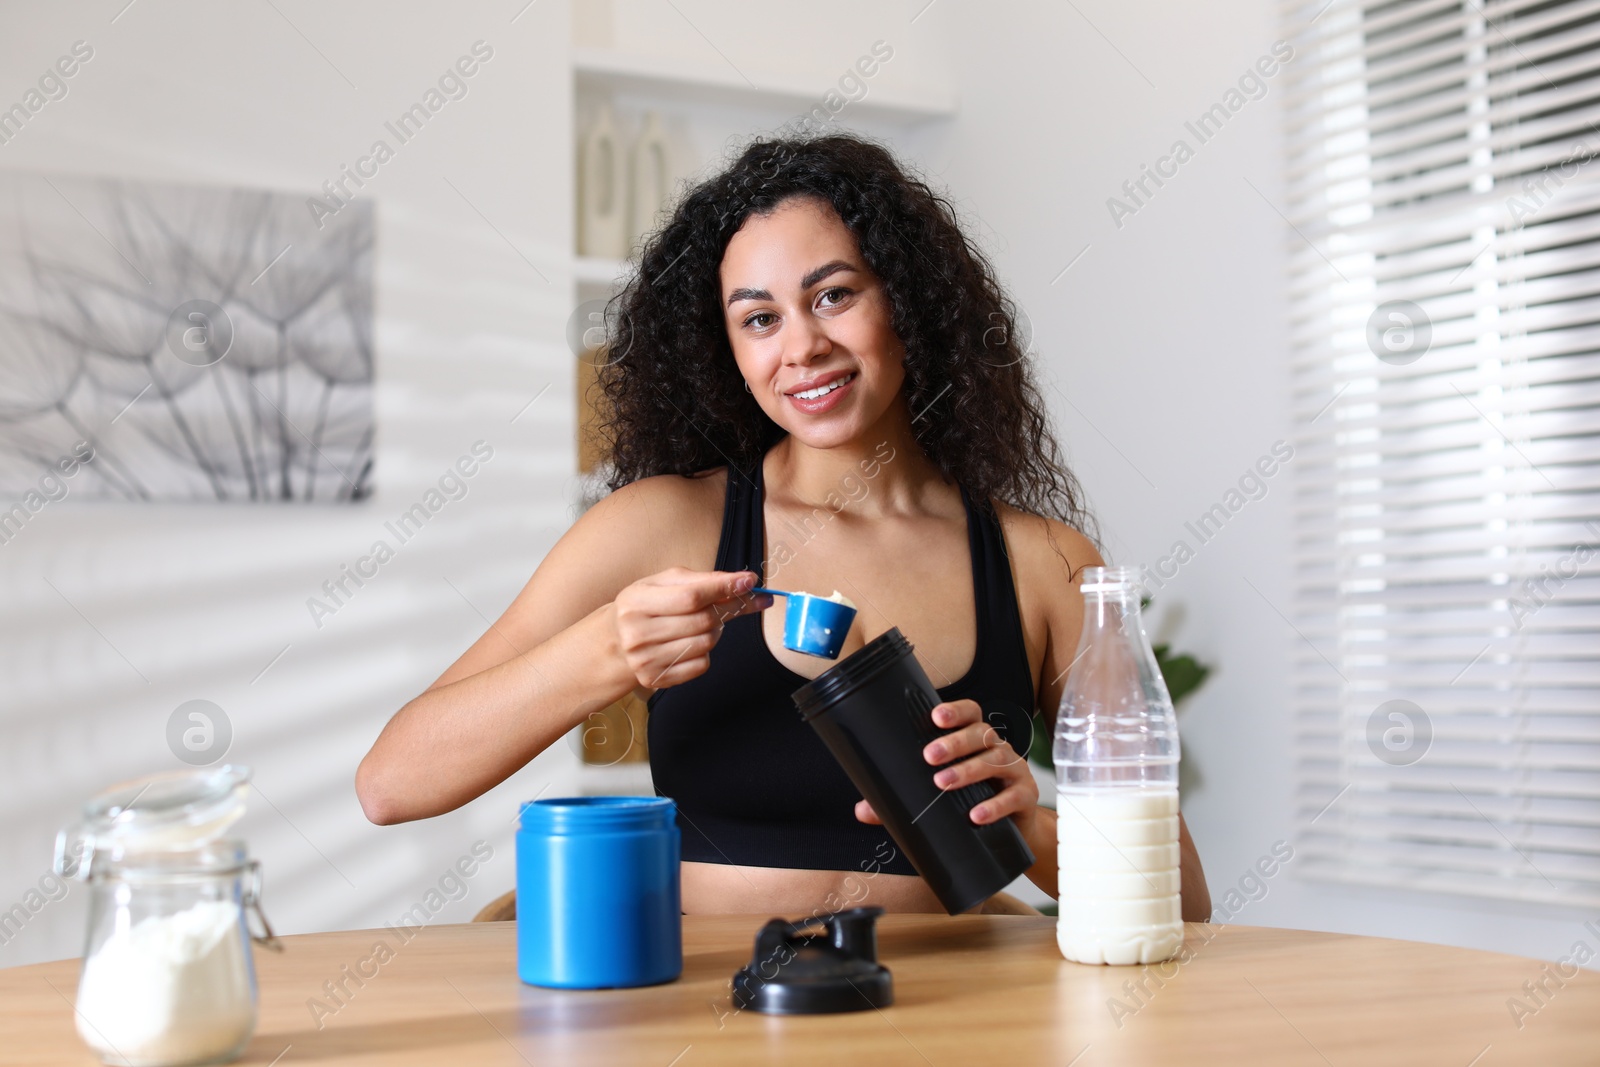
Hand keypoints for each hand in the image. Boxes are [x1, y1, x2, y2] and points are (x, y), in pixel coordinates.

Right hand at [612, 567, 770, 688]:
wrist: (615, 641)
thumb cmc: (645, 605)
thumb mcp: (662, 583)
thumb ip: (701, 580)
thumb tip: (743, 581)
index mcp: (636, 602)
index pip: (690, 596)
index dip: (724, 588)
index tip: (749, 581)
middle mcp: (638, 634)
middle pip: (702, 621)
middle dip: (728, 607)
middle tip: (740, 598)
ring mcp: (646, 660)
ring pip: (706, 643)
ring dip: (716, 629)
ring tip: (703, 622)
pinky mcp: (657, 679)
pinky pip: (701, 664)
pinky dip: (705, 651)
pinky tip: (691, 641)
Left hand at [854, 698, 1039, 827]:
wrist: (1012, 832)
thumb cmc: (970, 801)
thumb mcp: (939, 796)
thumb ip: (904, 798)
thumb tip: (862, 810)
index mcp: (976, 740)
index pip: (971, 714)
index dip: (956, 711)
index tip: (934, 717)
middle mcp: (997, 748)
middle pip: (981, 734)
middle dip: (955, 742)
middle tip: (929, 756)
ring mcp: (1014, 770)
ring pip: (995, 761)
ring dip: (969, 770)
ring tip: (943, 784)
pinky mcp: (1026, 796)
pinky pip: (1014, 796)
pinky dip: (995, 805)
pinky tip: (976, 815)